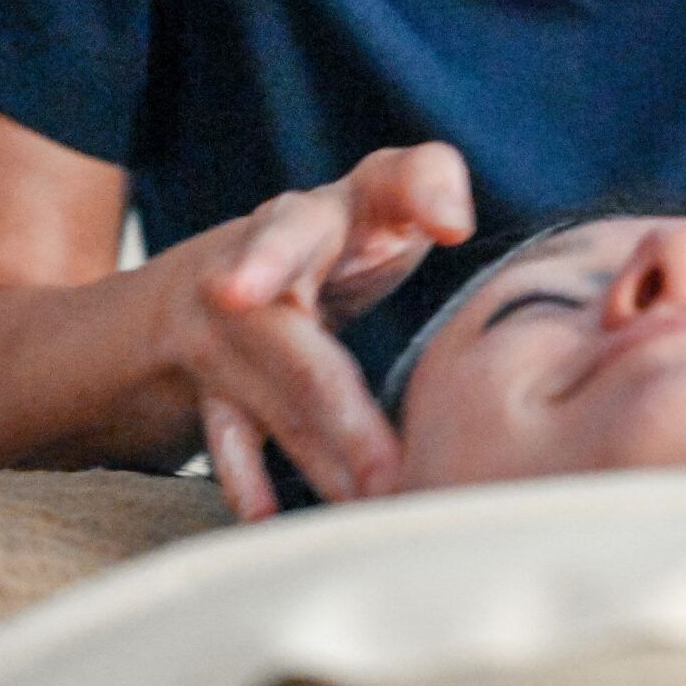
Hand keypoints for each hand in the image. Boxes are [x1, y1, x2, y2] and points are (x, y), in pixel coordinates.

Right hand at [164, 143, 474, 521]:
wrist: (226, 283)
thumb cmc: (344, 250)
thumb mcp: (388, 216)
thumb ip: (434, 199)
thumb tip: (472, 233)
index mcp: (350, 203)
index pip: (392, 176)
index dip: (421, 188)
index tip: (452, 226)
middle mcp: (281, 239)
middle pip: (282, 251)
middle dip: (263, 270)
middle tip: (241, 293)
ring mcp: (234, 309)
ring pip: (276, 358)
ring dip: (320, 425)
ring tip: (373, 487)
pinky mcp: (214, 377)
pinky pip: (227, 423)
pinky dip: (245, 468)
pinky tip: (266, 509)